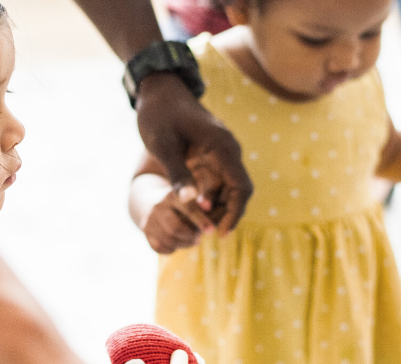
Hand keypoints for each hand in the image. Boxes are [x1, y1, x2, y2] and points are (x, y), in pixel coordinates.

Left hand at [136, 74, 251, 234]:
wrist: (158, 91)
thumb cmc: (158, 115)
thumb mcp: (162, 145)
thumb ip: (177, 173)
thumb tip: (191, 203)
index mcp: (222, 147)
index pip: (241, 187)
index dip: (234, 214)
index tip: (219, 234)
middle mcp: (228, 150)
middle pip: (238, 192)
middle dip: (224, 215)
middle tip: (202, 235)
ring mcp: (221, 153)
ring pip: (227, 189)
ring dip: (216, 209)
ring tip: (195, 227)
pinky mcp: (212, 156)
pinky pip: (216, 182)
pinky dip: (208, 198)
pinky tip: (192, 211)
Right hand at [142, 186, 210, 253]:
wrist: (152, 204)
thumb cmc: (181, 204)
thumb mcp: (190, 198)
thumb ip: (202, 204)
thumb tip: (212, 211)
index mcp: (174, 195)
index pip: (187, 208)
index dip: (200, 220)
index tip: (211, 230)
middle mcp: (159, 206)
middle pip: (175, 227)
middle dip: (190, 236)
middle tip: (198, 238)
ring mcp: (150, 219)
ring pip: (168, 239)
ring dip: (184, 244)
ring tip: (191, 241)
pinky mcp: (145, 231)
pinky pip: (159, 247)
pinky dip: (170, 249)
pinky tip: (176, 244)